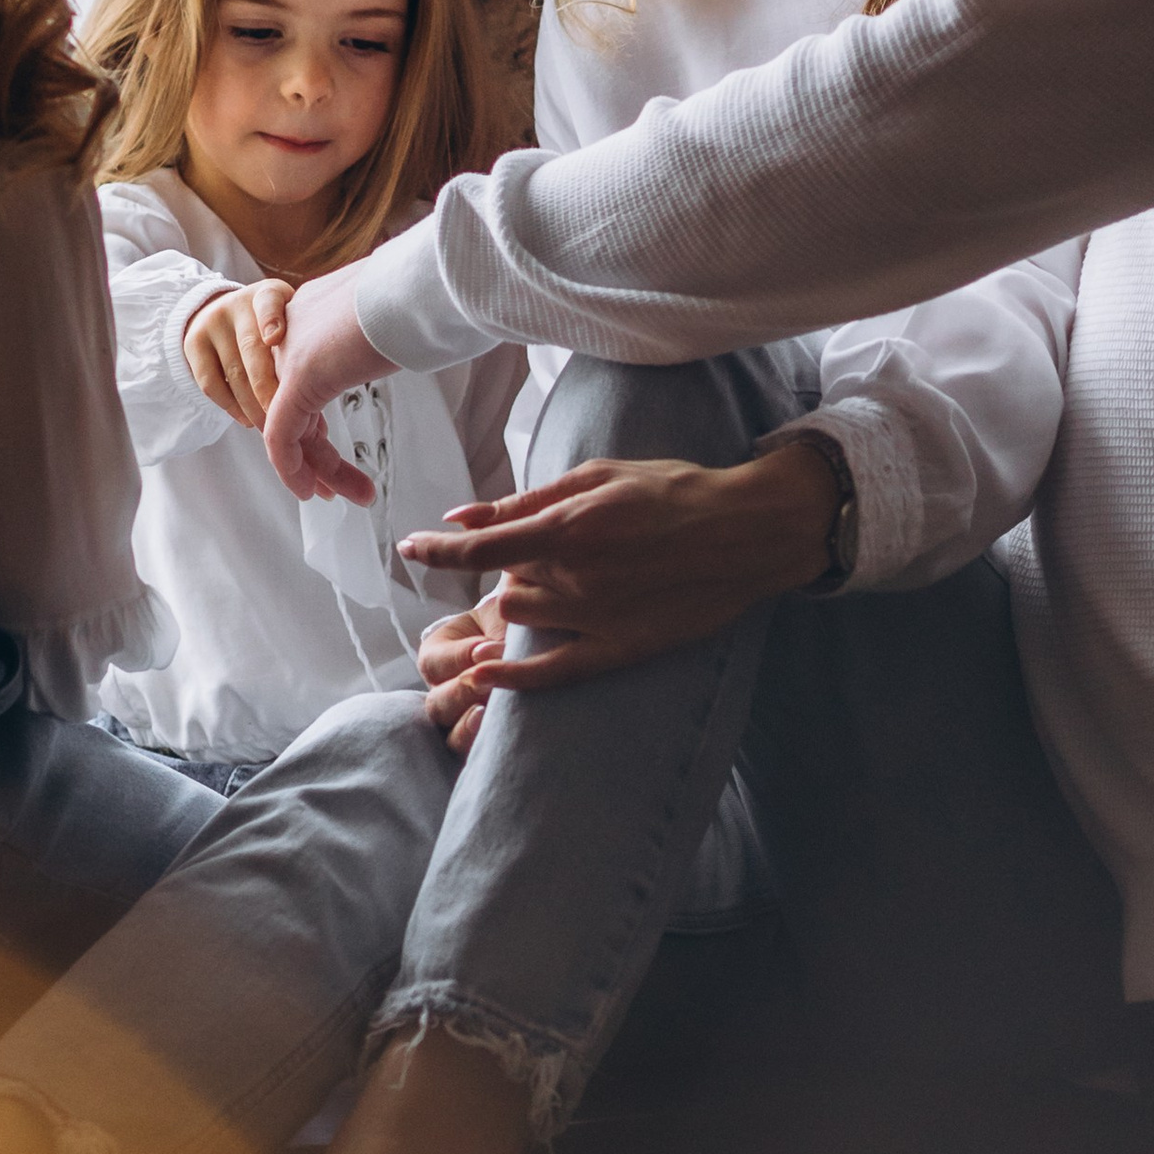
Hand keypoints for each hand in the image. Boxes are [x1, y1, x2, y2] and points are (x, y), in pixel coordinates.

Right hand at [182, 282, 290, 430]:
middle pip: (252, 350)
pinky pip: (211, 383)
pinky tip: (248, 420)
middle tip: (285, 420)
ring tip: (270, 428)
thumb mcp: (289, 324)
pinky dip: (231, 407)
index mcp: (269, 294)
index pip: (269, 300)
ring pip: (234, 373)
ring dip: (253, 407)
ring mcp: (212, 322)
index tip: (275, 338)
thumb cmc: (272, 328)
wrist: (223, 313)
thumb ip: (300, 353)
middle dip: (270, 391)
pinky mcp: (193, 342)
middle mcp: (238, 304)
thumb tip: (320, 419)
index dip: (271, 319)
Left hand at [262, 259, 397, 501]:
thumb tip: (401, 332)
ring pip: (290, 426)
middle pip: (292, 408)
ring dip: (320, 469)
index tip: (332, 450)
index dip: (311, 424)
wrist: (420, 283)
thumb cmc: (419, 291)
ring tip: (355, 496)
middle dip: (316, 455)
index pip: (296, 382)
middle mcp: (289, 332)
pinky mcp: (299, 378)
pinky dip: (292, 468)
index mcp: (306, 312)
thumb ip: (376, 328)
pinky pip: (282, 436)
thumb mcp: (386, 312)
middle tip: (338, 487)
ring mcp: (290, 355)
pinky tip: (309, 491)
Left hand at [397, 442, 840, 698]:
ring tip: (563, 579)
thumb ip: (524, 501)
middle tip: (557, 544)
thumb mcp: (596, 477)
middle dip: (515, 562)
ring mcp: (596, 619)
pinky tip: (481, 672)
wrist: (744, 531)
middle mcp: (574, 579)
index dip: (436, 551)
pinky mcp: (619, 649)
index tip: (409, 548)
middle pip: (507, 579)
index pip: (478, 548)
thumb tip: (460, 516)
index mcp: (567, 528)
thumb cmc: (671, 491)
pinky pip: (551, 673)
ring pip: (522, 615)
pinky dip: (511, 676)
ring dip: (522, 599)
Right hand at [418, 598, 505, 753]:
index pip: (434, 663)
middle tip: (490, 683)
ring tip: (488, 716)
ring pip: (452, 737)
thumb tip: (496, 651)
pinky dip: (487, 748)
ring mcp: (463, 721)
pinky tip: (503, 738)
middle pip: (438, 704)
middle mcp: (445, 691)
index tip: (489, 649)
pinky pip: (479, 755)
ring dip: (469, 728)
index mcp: (440, 654)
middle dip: (463, 693)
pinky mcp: (488, 741)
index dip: (459, 658)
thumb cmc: (519, 622)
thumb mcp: (504, 614)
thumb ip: (499, 627)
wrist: (549, 641)